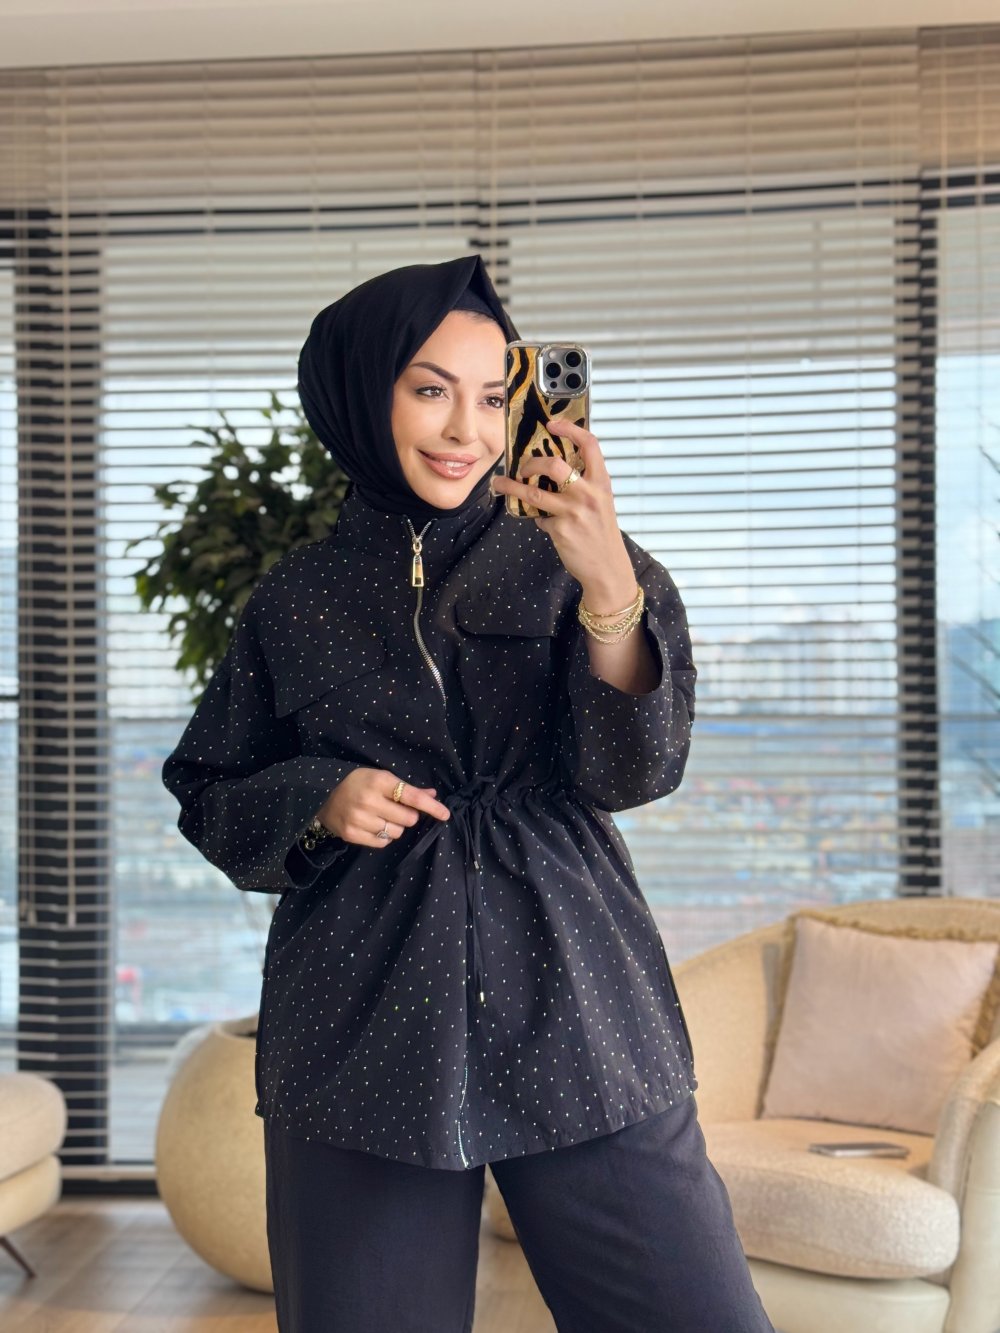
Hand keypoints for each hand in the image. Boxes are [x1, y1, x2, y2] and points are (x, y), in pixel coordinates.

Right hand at [316, 768, 450, 849]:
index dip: (431, 807)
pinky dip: (384, 836)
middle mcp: (368, 800)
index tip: (445, 814)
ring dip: (395, 827)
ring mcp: (359, 819)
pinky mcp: (352, 835)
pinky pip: (382, 843)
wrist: (321, 794)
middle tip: (396, 809)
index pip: (412, 796)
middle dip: (408, 816)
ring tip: (382, 817)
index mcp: (378, 781)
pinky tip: (374, 825)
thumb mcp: (380, 778)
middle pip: (408, 819)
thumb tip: (432, 795)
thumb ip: (407, 788)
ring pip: (396, 832)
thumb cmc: (357, 783)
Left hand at [491, 419, 636, 603]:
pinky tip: (544, 523)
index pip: (589, 445)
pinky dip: (538, 519)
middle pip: (554, 464)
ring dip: (511, 486)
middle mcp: (588, 494)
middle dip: (531, 462)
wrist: (607, 568)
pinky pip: (539, 518)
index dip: (569, 429)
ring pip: (533, 492)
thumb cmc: (602, 534)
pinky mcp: (560, 529)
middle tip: (522, 466)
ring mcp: (573, 512)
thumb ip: (583, 485)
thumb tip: (552, 472)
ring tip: (500, 483)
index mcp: (601, 482)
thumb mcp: (601, 502)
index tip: (552, 425)